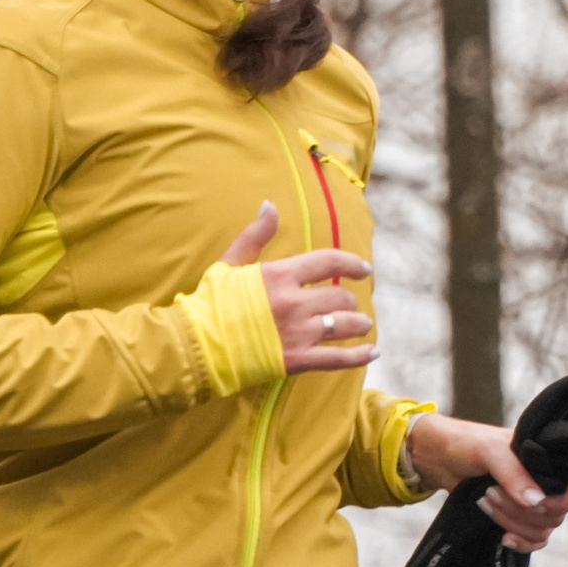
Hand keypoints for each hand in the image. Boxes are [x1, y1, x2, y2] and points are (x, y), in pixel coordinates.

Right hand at [222, 202, 375, 374]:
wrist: (195, 345)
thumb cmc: (210, 303)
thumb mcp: (230, 263)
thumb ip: (256, 235)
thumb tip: (270, 206)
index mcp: (280, 275)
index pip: (329, 261)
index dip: (352, 263)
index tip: (365, 269)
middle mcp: (294, 302)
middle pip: (340, 296)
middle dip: (348, 300)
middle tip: (349, 304)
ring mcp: (298, 332)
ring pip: (344, 325)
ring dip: (358, 324)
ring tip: (362, 324)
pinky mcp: (297, 360)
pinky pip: (338, 359)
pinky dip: (358, 356)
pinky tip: (372, 352)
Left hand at [402, 412, 567, 552]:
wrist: (441, 458)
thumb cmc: (468, 444)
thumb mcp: (490, 451)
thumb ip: (514, 474)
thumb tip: (536, 503)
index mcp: (551, 460)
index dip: (566, 501)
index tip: (538, 502)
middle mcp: (548, 483)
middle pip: (556, 516)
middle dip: (521, 510)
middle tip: (491, 492)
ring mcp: (534, 504)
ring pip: (542, 531)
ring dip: (513, 523)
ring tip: (486, 502)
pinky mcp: (518, 519)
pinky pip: (533, 542)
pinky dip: (520, 543)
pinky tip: (503, 538)